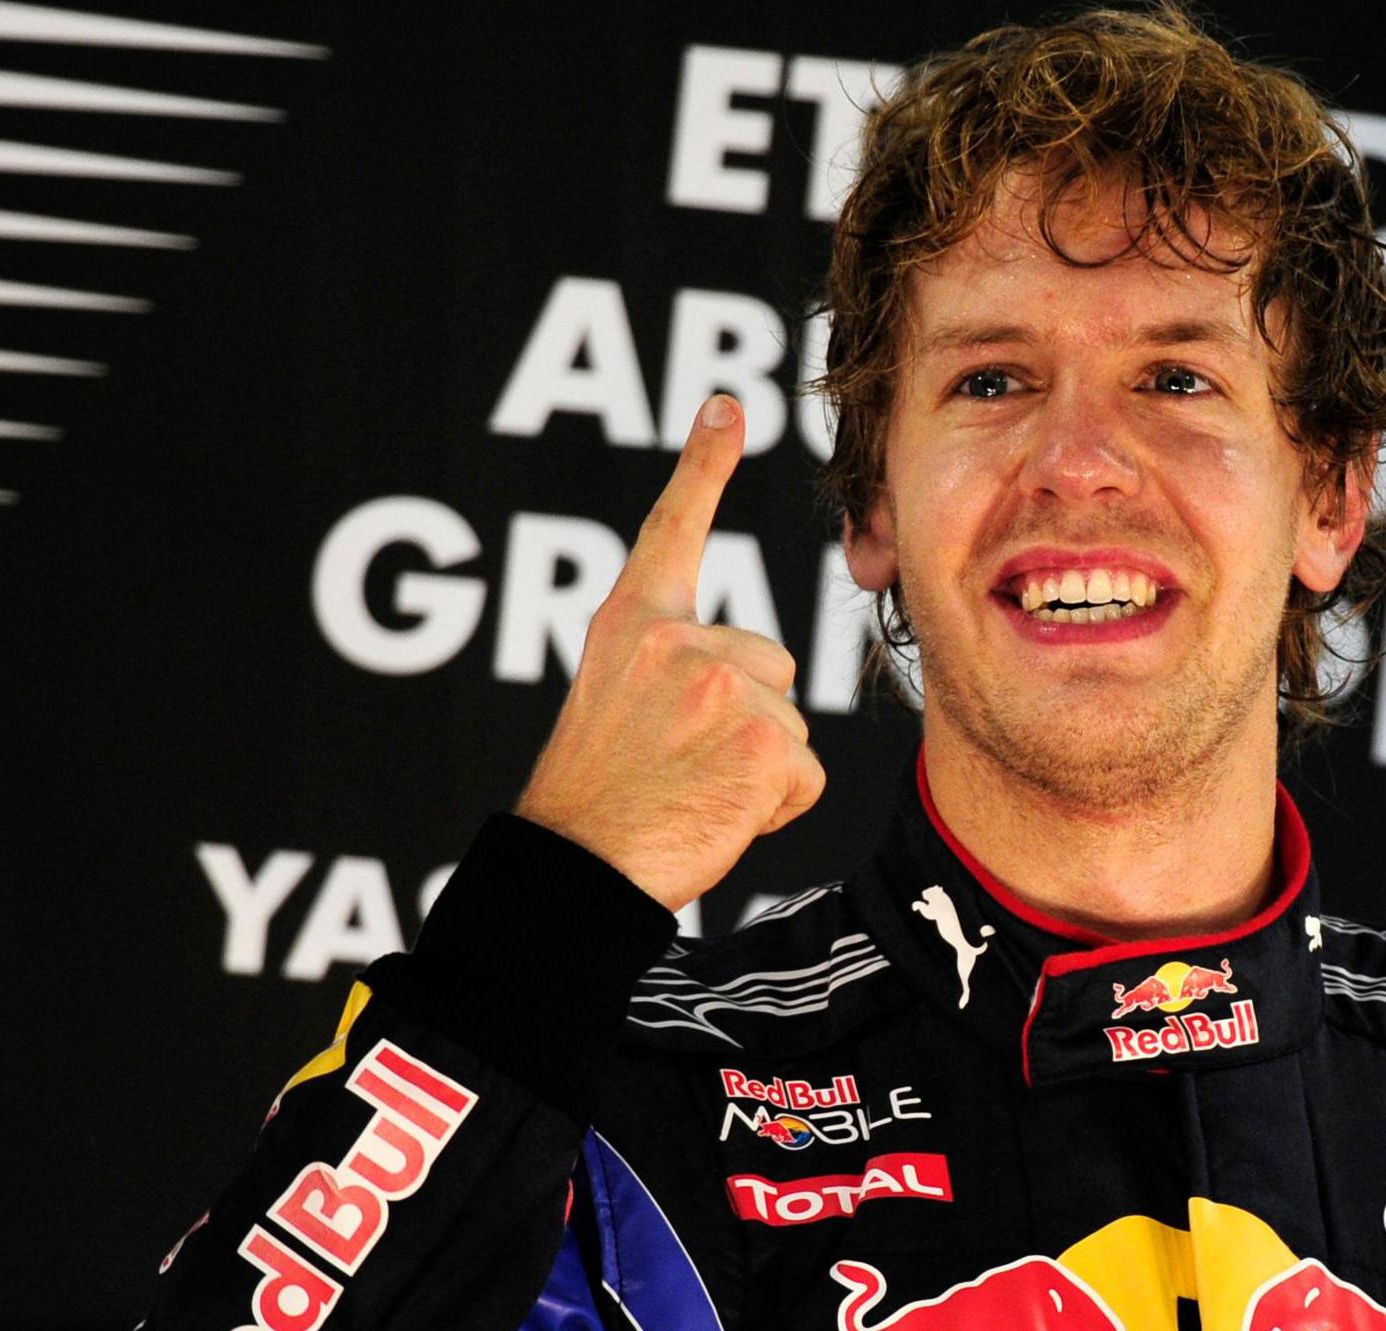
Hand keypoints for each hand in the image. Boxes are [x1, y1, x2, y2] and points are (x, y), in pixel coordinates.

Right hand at [515, 395, 825, 910]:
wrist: (578, 870)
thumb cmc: (599, 802)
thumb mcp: (617, 706)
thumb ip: (672, 669)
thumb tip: (756, 679)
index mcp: (633, 626)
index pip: (673, 531)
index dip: (702, 466)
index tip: (729, 406)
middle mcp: (678, 642)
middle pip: (772, 665)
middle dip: (748, 720)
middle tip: (680, 766)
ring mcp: (724, 687)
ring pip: (791, 724)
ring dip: (758, 769)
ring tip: (691, 793)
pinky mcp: (766, 742)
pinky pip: (806, 774)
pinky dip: (775, 808)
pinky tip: (716, 814)